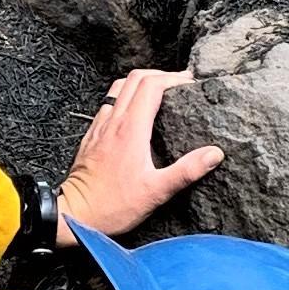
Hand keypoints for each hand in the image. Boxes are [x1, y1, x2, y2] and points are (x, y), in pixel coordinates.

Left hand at [57, 70, 222, 243]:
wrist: (74, 214)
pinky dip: (124, 98)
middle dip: (159, 75)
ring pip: (118, 88)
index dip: (173, 78)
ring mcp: (100, 127)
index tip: (190, 84)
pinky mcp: (91, 136)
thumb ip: (187, 171)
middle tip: (178, 83)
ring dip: (140, 83)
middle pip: (134, 79)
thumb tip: (214, 154)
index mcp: (130, 129)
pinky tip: (134, 114)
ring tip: (159, 93)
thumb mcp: (156, 191)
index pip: (151, 85)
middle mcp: (113, 122)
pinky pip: (108, 104)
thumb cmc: (113, 205)